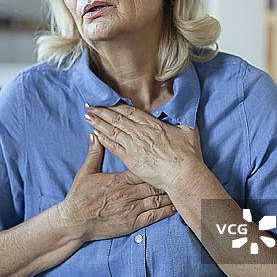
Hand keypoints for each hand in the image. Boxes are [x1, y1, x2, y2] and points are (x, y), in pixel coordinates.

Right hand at [54, 132, 175, 242]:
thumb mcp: (85, 172)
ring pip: (157, 199)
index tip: (168, 160)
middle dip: (169, 178)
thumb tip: (95, 135)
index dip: (157, 165)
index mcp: (119, 179)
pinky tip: (176, 208)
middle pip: (154, 183)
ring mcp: (131, 209)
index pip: (143, 169)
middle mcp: (128, 193)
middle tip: (182, 173)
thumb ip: (94, 153)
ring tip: (184, 189)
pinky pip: (153, 216)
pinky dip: (166, 211)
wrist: (74, 221)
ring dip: (171, 194)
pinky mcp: (132, 223)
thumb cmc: (79, 197)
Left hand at [84, 103, 203, 193]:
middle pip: (117, 118)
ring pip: (112, 131)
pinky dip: (103, 139)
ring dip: (98, 122)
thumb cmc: (189, 156)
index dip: (116, 105)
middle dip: (102, 111)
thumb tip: (183, 107)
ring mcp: (135, 146)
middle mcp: (141, 133)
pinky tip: (94, 133)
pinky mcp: (131, 160)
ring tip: (87, 115)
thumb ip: (183, 118)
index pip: (130, 111)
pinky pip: (113, 147)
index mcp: (153, 125)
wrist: (184, 175)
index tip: (106, 100)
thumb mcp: (189, 131)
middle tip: (89, 104)